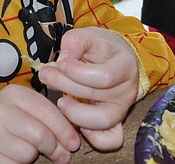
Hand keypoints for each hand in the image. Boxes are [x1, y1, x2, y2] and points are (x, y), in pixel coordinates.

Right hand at [0, 84, 79, 163]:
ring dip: (33, 157)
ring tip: (28, 152)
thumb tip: (72, 138)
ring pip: (28, 152)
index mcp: (14, 94)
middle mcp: (0, 110)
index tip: (74, 143)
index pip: (48, 112)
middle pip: (41, 135)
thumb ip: (48, 116)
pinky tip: (14, 158)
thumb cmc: (7, 124)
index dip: (65, 130)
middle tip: (61, 155)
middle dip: (55, 148)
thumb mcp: (25, 111)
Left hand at [39, 27, 139, 150]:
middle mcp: (127, 90)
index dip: (78, 72)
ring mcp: (122, 109)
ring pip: (101, 121)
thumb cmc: (102, 47)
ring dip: (75, 113)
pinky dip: (95, 138)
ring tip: (60, 102)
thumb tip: (64, 59)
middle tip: (47, 75)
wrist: (116, 59)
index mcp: (125, 66)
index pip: (104, 76)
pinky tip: (77, 124)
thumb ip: (75, 42)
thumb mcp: (89, 35)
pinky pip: (111, 139)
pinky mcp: (115, 123)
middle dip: (65, 86)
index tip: (60, 63)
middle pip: (96, 95)